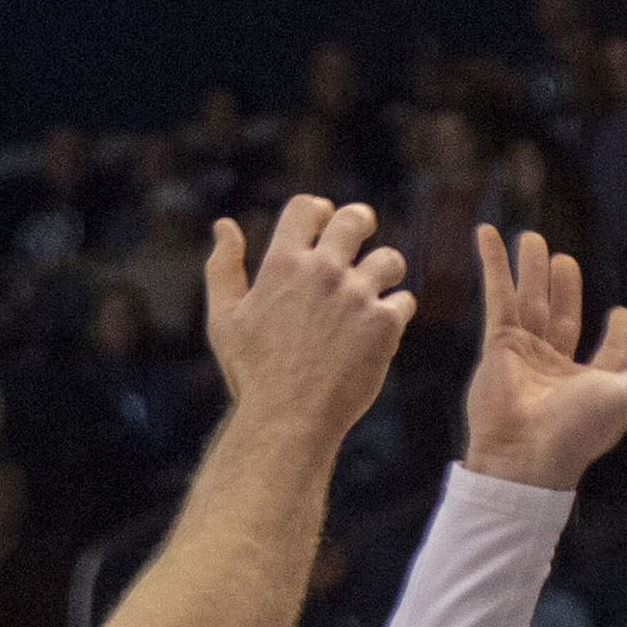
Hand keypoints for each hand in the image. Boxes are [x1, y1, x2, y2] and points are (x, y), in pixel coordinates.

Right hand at [207, 197, 413, 444]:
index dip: (319, 209)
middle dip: (360, 221)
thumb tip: (225, 225)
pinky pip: (404, 301)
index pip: (307, 208)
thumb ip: (223, 267)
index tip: (326, 217)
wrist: (289, 418)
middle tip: (363, 229)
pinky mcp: (385, 324)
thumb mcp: (224, 317)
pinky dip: (397, 310)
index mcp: (283, 263)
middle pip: (354, 220)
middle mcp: (323, 271)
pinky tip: (387, 322)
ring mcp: (357, 296)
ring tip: (383, 280)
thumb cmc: (252, 372)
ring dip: (387, 268)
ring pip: (390, 259)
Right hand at [462, 227, 626, 489]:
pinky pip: (497, 297)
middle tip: (564, 260)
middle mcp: (560, 367)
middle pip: (564, 317)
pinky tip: (488, 233)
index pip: (611, 349)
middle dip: (564, 289)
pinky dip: (493, 264)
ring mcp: (528, 355)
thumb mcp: (625, 398)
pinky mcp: (499, 345)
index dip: (620, 331)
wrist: (525, 452)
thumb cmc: (579, 428)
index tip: (622, 315)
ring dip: (531, 270)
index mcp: (595, 382)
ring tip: (532, 238)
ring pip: (531, 302)